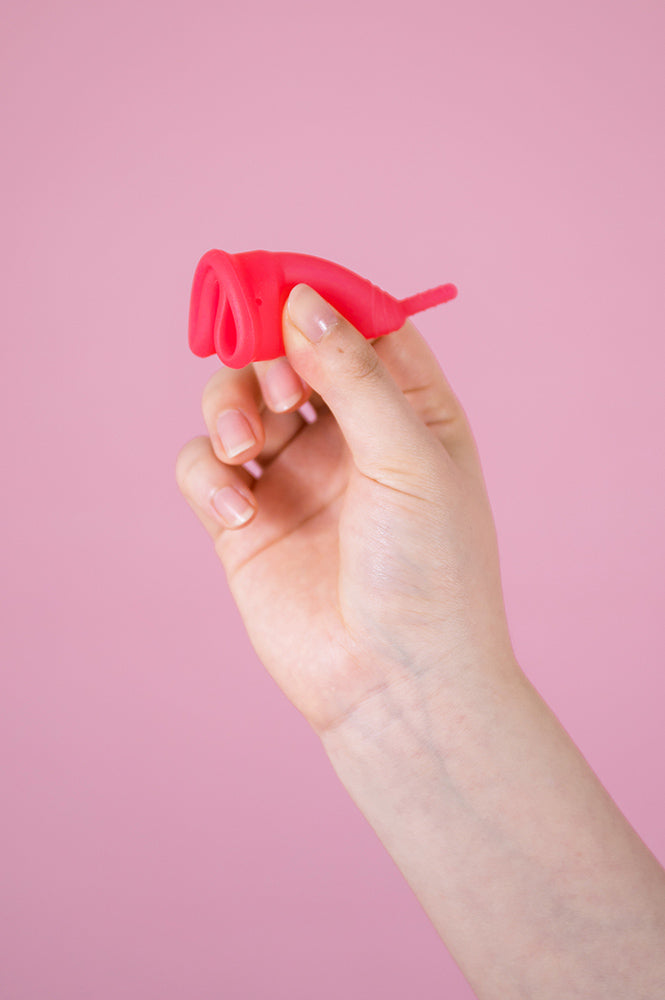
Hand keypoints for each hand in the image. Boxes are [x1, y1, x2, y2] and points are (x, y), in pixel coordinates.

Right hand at [176, 283, 516, 735]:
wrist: (395, 683)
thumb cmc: (428, 570)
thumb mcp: (406, 457)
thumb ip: (353, 375)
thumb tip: (301, 298)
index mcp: (405, 412)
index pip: (360, 326)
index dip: (320, 299)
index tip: (282, 286)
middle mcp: (346, 436)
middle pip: (285, 353)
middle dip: (265, 352)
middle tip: (269, 378)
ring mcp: (292, 477)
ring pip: (235, 401)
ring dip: (229, 407)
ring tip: (248, 446)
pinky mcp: (245, 520)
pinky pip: (205, 467)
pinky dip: (209, 476)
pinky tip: (238, 513)